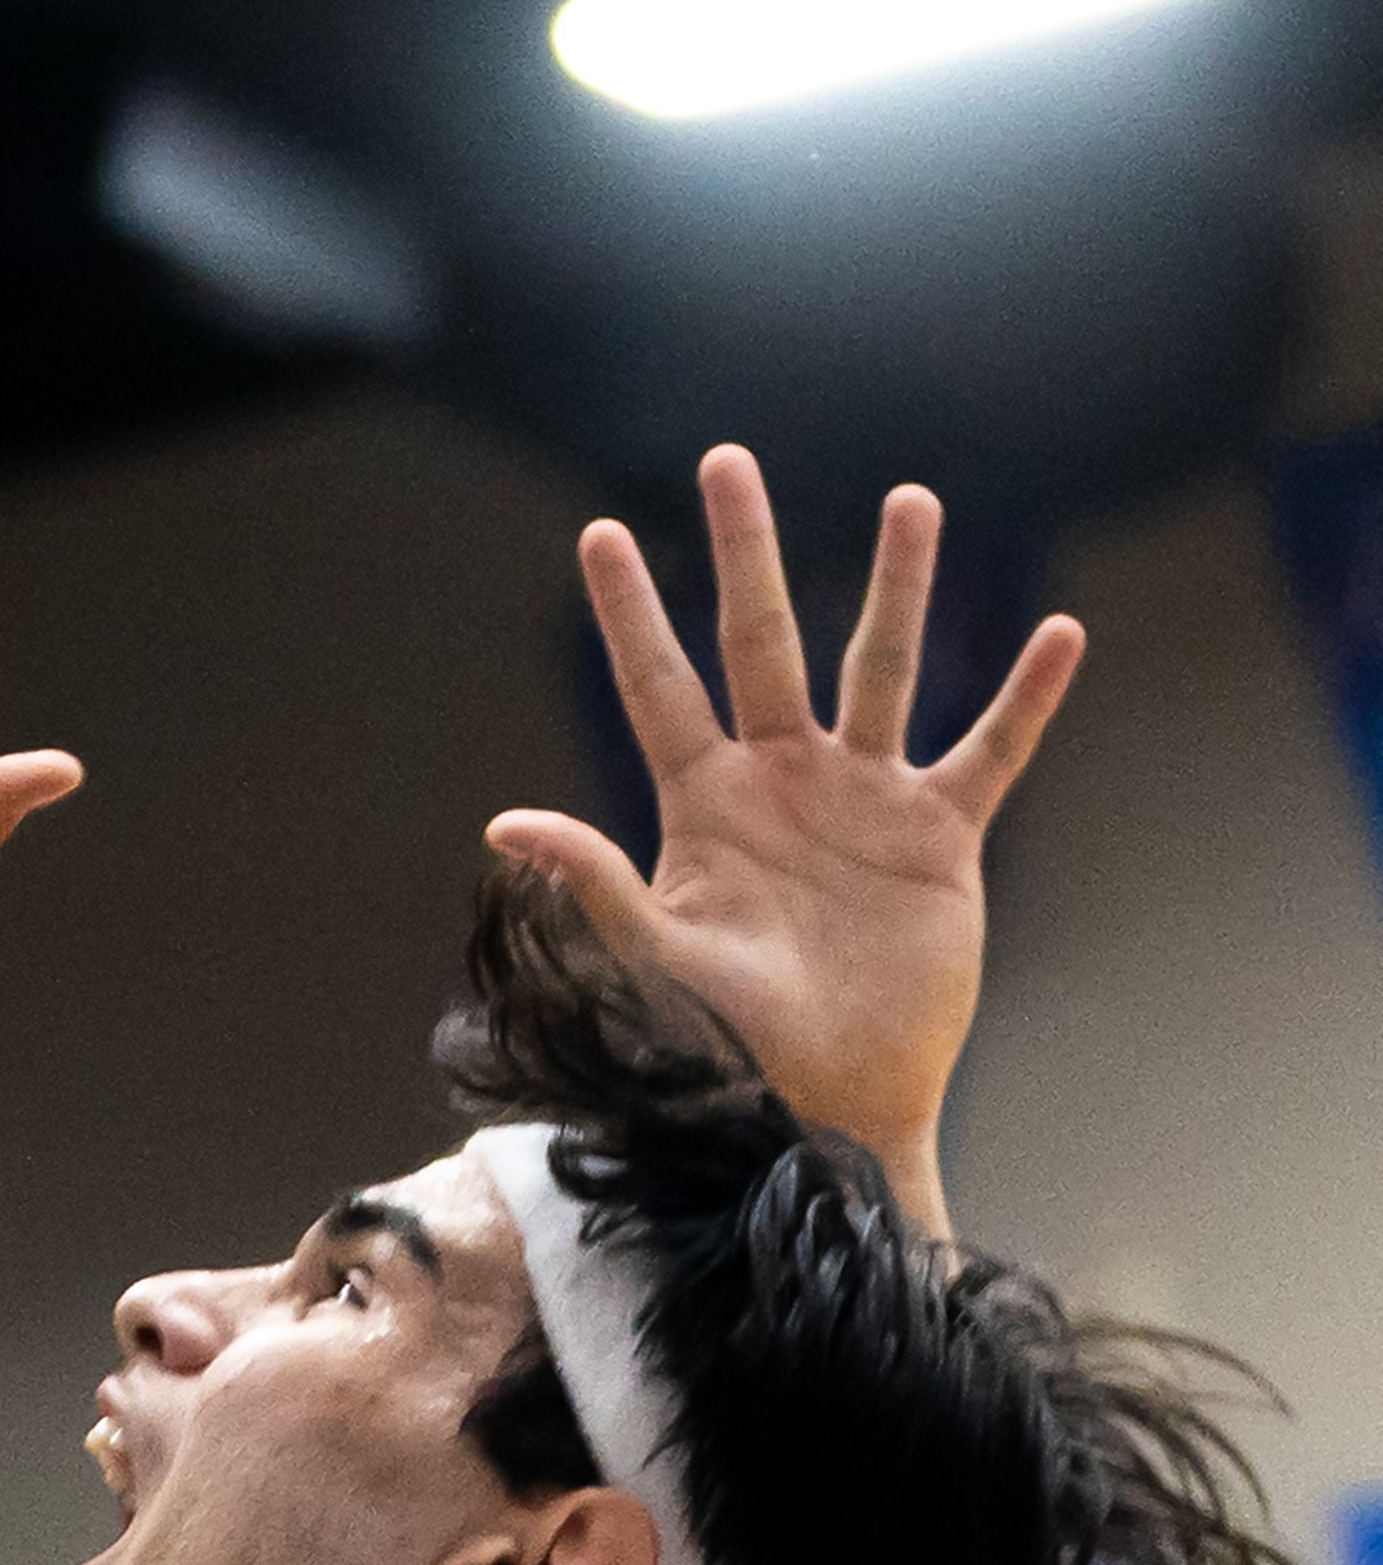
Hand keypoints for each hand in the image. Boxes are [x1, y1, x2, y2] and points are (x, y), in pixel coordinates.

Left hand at [487, 445, 1084, 1217]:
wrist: (826, 1105)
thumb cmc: (727, 1046)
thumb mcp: (659, 958)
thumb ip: (595, 882)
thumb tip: (506, 823)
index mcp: (704, 803)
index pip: (659, 685)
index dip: (632, 612)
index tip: (603, 531)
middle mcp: (782, 780)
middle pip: (763, 640)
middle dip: (745, 551)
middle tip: (726, 459)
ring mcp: (864, 800)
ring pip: (881, 668)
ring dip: (899, 585)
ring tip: (911, 499)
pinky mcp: (940, 837)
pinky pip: (989, 751)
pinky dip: (1024, 698)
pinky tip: (1057, 634)